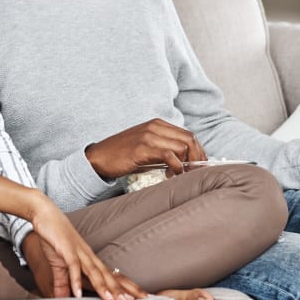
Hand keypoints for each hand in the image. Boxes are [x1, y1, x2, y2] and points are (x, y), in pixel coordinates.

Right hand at [21, 202, 146, 299]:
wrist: (46, 214)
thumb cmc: (56, 238)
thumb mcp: (59, 265)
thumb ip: (62, 284)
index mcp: (90, 260)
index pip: (112, 276)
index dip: (126, 286)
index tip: (140, 298)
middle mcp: (89, 256)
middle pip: (108, 275)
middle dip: (121, 289)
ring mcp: (79, 252)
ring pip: (94, 271)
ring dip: (103, 286)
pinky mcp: (66, 249)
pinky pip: (73, 266)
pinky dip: (75, 280)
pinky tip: (77, 294)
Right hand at [84, 119, 206, 177]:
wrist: (99, 157)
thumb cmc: (123, 155)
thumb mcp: (147, 147)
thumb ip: (165, 149)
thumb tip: (187, 162)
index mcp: (157, 124)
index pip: (188, 134)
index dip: (199, 151)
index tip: (200, 165)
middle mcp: (155, 126)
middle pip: (190, 139)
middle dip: (198, 157)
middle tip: (196, 172)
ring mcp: (149, 136)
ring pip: (182, 147)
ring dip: (187, 164)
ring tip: (180, 175)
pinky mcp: (143, 148)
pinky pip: (169, 156)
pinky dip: (177, 167)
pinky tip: (173, 175)